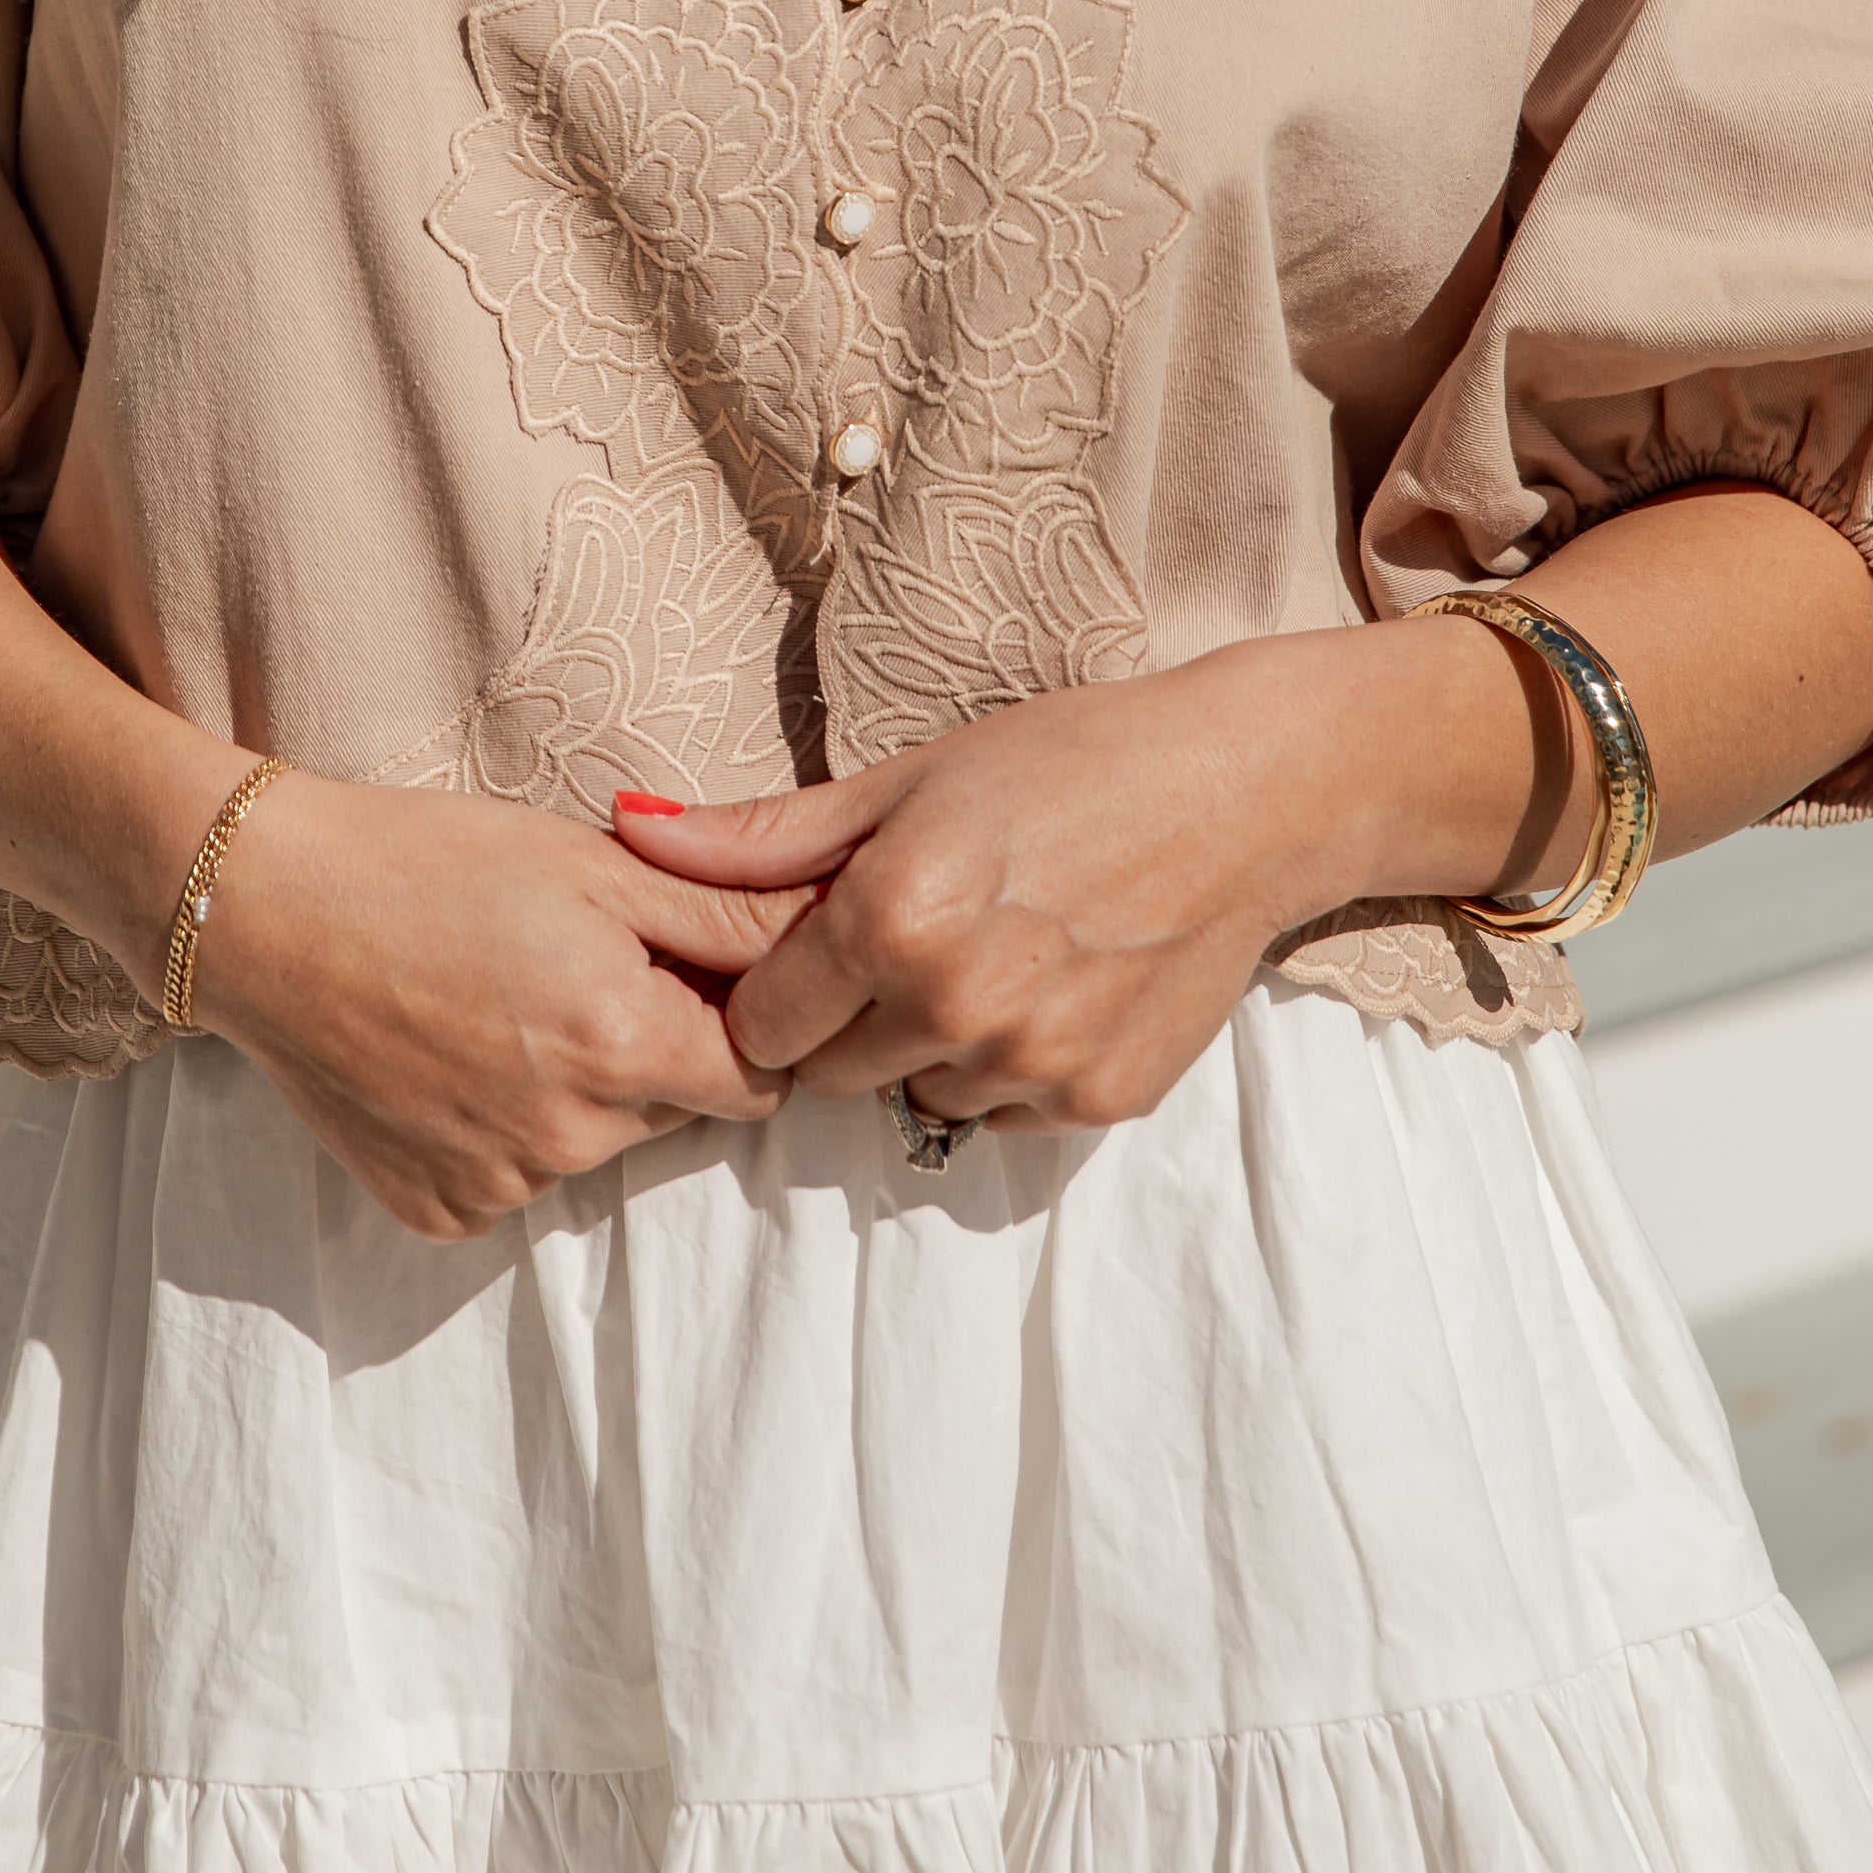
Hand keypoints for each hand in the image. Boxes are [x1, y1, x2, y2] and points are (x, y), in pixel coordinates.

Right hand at [187, 774, 819, 1236]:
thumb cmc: (434, 864)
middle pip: (674, 1113)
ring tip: (500, 999)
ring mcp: (500, 1186)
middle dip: (656, 1051)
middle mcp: (571, 1139)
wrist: (267, 911)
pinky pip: (515, 1177)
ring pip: (594, 1147)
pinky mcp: (439, 1211)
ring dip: (578, 1089)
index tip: (692, 975)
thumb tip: (829, 938)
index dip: (739, 1023)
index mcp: (625, 1047)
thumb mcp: (595, 865)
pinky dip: (504, 1127)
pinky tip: (452, 1052)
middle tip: (575, 968)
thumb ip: (725, 917)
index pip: (757, 1082)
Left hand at [609, 637, 1436, 1136]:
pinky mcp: (1100, 1100)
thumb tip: (627, 827)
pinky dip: (1018, 1064)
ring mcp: (1033, 1061)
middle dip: (854, 1018)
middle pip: (834, 1073)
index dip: (782, 988)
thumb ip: (763, 838)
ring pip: (924, 1096)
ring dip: (937, 1045)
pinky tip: (1060, 983)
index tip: (822, 946)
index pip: (761, 1027)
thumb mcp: (907, 779)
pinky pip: (1010, 1112)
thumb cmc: (1068, 760)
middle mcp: (955, 1005)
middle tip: (920, 936)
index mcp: (890, 919)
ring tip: (1001, 951)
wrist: (1244, 790)